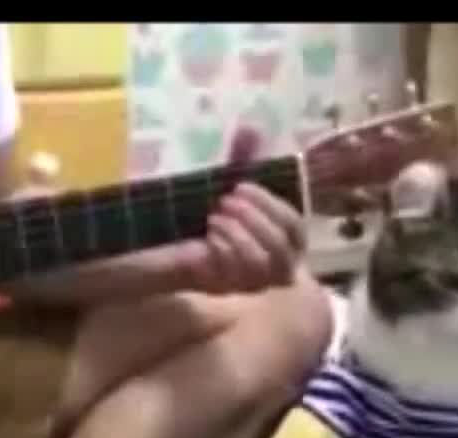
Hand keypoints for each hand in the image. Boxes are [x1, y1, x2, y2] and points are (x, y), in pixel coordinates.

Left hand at [183, 129, 306, 294]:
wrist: (161, 247)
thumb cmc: (199, 216)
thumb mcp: (222, 184)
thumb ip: (240, 160)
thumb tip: (251, 127)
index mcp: (277, 240)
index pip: (296, 229)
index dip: (274, 206)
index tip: (242, 186)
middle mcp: (268, 266)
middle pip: (285, 249)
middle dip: (257, 218)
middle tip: (226, 200)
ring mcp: (248, 283)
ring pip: (262, 264)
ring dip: (240, 233)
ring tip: (215, 217)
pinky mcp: (225, 290)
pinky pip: (234, 274)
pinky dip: (223, 249)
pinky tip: (207, 237)